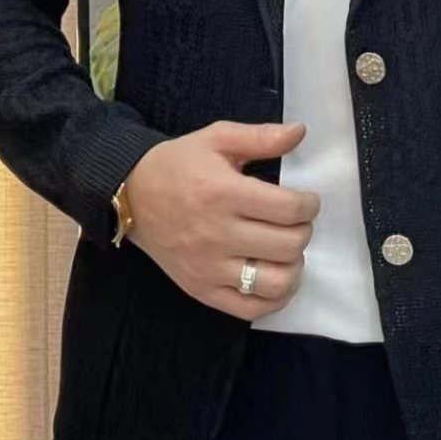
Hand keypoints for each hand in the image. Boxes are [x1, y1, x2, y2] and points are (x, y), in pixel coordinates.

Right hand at [125, 121, 320, 320]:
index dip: (309, 204)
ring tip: (287, 249)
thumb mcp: (217, 139)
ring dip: (294, 265)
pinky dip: (275, 297)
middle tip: (294, 221)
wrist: (131, 194)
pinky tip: (275, 275)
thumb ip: (261, 137)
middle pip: (289, 245)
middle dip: (303, 230)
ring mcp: (208, 267)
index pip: (289, 209)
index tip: (306, 201)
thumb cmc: (178, 165)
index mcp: (222, 193)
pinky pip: (251, 308)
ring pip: (276, 282)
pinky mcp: (201, 290)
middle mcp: (216, 234)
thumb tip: (300, 131)